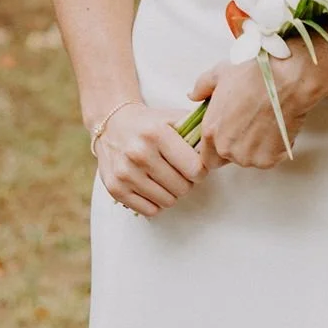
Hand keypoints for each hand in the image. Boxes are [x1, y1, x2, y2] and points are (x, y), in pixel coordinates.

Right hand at [95, 102, 205, 216]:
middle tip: (180, 172)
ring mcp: (126, 173)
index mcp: (157, 134)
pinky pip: (149, 210)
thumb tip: (216, 150)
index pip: (194, 169)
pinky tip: (152, 186)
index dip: (200, 171)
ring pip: (167, 201)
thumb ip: (196, 130)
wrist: (111, 124)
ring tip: (165, 178)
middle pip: (182, 188)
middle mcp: (140, 153)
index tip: (196, 166)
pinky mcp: (115, 188)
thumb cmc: (149, 123)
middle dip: (186, 182)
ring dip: (171, 193)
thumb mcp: (172, 117)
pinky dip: (155, 202)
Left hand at [188, 50, 320, 171]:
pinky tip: (276, 127)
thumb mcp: (220, 73)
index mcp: (211, 131)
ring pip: (249, 159)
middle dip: (237, 147)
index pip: (206, 157)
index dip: (217, 147)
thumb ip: (201, 87)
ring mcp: (248, 157)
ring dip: (255, 147)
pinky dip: (273, 148)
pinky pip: (268, 158)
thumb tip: (192, 95)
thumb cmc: (253, 74)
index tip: (229, 134)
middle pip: (228, 159)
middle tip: (249, 125)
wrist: (286, 79)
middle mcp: (227, 149)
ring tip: (264, 122)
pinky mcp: (269, 160)